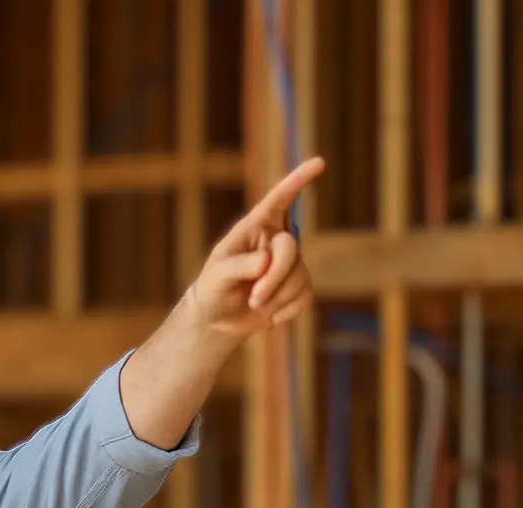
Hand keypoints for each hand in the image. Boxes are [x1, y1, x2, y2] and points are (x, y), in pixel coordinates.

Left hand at [189, 156, 323, 338]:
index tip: (319, 162)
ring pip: (300, 276)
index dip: (298, 181)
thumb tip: (265, 261)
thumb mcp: (216, 276)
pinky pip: (306, 295)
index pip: (279, 200)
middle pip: (291, 248)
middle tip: (254, 298)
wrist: (218, 319)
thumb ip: (238, 266)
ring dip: (277, 297)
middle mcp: (276, 240)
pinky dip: (288, 310)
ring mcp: (290, 263)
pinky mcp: (299, 285)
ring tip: (254, 305)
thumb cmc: (213, 289)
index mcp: (255, 227)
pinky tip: (270, 317)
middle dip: (274, 277)